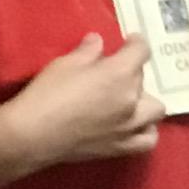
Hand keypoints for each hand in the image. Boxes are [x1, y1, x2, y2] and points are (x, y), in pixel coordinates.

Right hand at [2, 33, 161, 166]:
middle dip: (130, 72)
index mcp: (119, 73)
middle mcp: (132, 98)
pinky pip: (149, 139)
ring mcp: (131, 125)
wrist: (32, 135)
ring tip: (129, 100)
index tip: (130, 42)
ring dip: (145, 101)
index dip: (136, 43)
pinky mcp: (123, 146)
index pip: (140, 51)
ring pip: (155, 109)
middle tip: (112, 74)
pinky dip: (147, 130)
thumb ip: (86, 52)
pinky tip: (135, 126)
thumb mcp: (63, 64)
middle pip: (143, 79)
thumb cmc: (46, 94)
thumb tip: (98, 42)